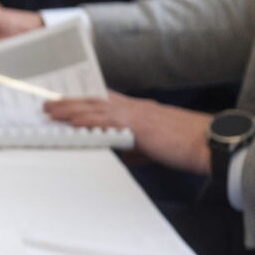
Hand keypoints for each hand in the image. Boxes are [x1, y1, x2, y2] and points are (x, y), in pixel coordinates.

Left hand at [45, 91, 211, 172]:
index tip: (64, 100)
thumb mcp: (152, 145)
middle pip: (94, 100)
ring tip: (51, 111)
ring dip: (71, 108)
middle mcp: (134, 107)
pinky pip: (107, 121)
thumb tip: (118, 155)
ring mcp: (135, 114)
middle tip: (47, 104)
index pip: (104, 100)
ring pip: (95, 107)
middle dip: (69, 102)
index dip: (83, 99)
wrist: (207, 142)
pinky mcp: (138, 125)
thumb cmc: (184, 145)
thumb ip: (133, 148)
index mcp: (138, 109)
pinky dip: (88, 120)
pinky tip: (73, 122)